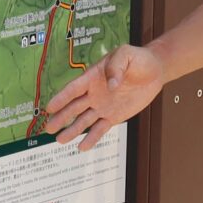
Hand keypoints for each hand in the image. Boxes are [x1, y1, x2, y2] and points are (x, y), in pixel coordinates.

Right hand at [44, 43, 167, 148]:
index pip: (73, 89)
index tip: (49, 108)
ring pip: (84, 120)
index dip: (61, 98)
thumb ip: (116, 66)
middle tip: (48, 128)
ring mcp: (103, 106)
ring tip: (60, 140)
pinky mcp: (114, 116)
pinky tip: (82, 147)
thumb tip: (111, 86)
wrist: (153, 71)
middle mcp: (94, 93)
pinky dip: (91, 138)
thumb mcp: (126, 54)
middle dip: (61, 117)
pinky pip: (100, 129)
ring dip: (72, 130)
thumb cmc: (137, 59)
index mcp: (92, 77)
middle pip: (74, 107)